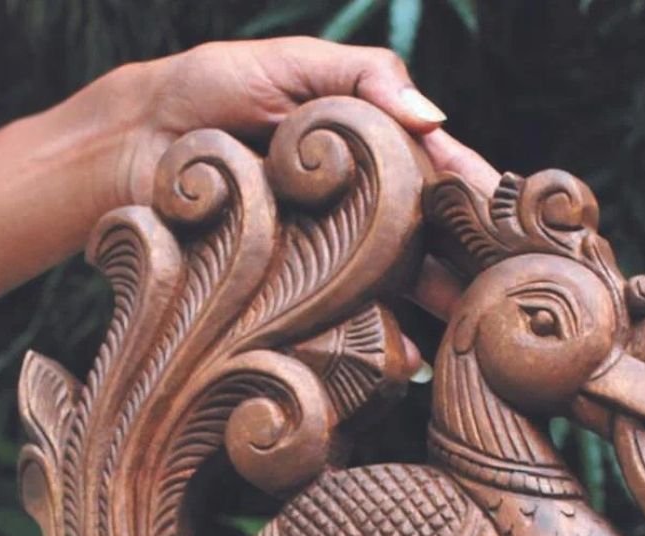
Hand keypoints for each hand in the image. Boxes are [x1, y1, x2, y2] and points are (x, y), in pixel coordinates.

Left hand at [90, 38, 499, 320]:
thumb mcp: (292, 64)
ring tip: (465, 335)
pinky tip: (404, 361)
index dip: (477, 198)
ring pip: (394, 286)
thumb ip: (365, 78)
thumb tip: (434, 120)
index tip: (515, 224)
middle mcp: (356, 209)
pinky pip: (341, 321)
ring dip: (430, 312)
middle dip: (468, 266)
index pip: (439, 175)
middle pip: (428, 240)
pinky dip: (374, 342)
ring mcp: (326, 255)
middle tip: (507, 294)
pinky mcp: (292, 292)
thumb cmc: (208, 90)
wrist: (130, 146)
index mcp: (368, 151)